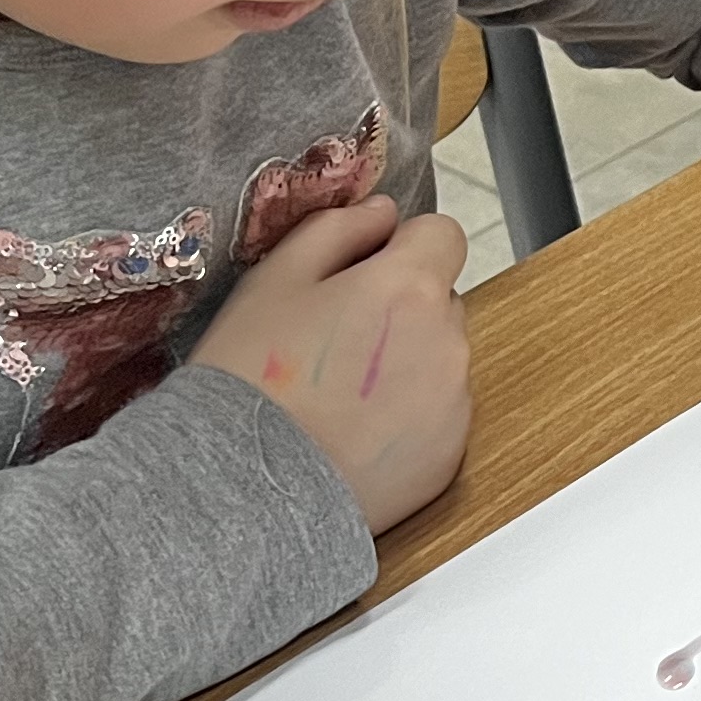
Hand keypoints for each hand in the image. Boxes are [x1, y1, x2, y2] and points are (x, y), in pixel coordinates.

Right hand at [189, 194, 473, 529]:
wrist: (245, 488)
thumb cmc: (249, 379)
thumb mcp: (274, 280)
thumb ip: (337, 230)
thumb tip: (382, 212)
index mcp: (410, 288)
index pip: (442, 235)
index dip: (401, 246)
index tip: (364, 271)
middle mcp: (448, 341)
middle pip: (439, 300)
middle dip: (398, 308)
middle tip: (331, 341)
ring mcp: (455, 403)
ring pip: (438, 358)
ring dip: (403, 363)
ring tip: (334, 395)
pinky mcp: (450, 455)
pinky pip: (436, 415)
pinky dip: (406, 417)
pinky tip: (350, 433)